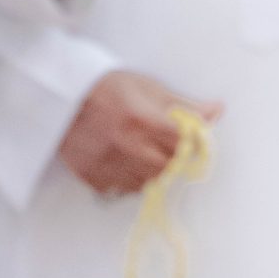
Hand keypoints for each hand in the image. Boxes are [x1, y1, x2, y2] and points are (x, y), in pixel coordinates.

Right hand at [58, 70, 222, 196]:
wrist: (61, 97)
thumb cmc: (107, 88)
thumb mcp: (148, 88)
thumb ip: (184, 105)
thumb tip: (217, 111)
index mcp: (144, 121)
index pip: (184, 145)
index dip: (189, 142)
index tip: (184, 137)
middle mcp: (128, 146)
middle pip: (168, 167)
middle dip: (170, 157)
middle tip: (160, 143)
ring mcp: (109, 165)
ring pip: (148, 182)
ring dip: (151, 170)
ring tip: (140, 150)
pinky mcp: (94, 177)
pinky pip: (122, 189)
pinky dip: (128, 179)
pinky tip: (122, 160)